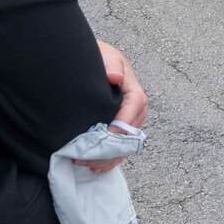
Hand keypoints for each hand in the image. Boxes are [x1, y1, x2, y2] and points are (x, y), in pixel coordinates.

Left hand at [79, 41, 147, 171]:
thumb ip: (111, 66)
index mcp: (134, 91)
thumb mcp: (107, 57)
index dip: (123, 122)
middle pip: (131, 132)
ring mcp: (128, 122)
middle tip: (88, 156)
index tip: (108, 133)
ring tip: (88, 164)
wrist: (97, 65)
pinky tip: (95, 167)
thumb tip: (115, 77)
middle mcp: (135, 109)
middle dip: (112, 146)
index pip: (135, 106)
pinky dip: (109, 159)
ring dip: (109, 157)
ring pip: (126, 144)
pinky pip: (120, 148)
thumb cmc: (101, 60)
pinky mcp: (120, 130)